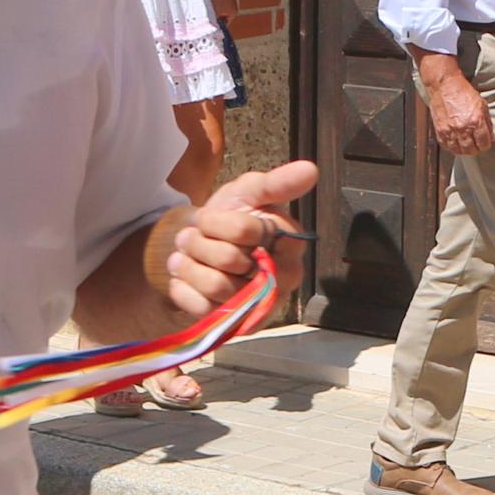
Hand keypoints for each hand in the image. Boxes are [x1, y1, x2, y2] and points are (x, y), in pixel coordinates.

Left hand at [161, 162, 313, 317]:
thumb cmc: (233, 215)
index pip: (244, 231)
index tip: (213, 217)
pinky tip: (187, 276)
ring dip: (190, 263)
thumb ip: (278, 183)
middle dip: (202, 243)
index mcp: (291, 246)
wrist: (203, 243)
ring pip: (213, 285)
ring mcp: (255, 307)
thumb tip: (311, 169)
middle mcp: (281, 282)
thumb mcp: (252, 192)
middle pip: (228, 260)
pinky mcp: (230, 325)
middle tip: (197, 237)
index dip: (219, 222)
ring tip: (189, 254)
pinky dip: (183, 286)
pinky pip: (198, 307)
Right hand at [420, 54, 493, 157]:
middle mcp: (463, 128)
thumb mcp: (482, 105)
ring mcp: (450, 130)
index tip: (486, 142)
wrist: (445, 85)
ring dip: (464, 150)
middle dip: (476, 149)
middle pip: (472, 150)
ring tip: (467, 145)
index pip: (484, 143)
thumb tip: (491, 136)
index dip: (487, 144)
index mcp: (476, 121)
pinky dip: (452, 147)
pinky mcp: (440, 130)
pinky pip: (447, 146)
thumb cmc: (463, 92)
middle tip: (477, 145)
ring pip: (459, 151)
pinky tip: (456, 143)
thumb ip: (487, 123)